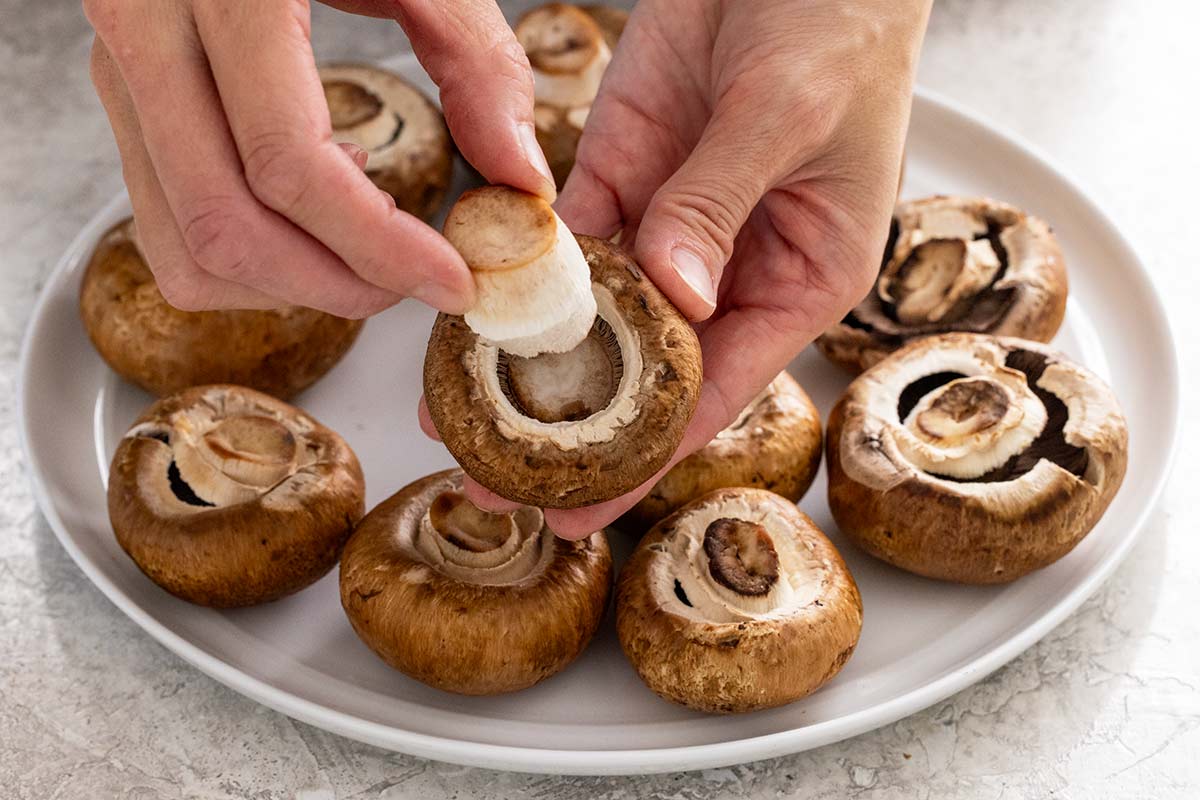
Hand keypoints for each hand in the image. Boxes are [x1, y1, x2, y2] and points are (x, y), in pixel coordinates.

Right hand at [84, 0, 555, 317]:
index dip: (378, 246)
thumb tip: (521, 178)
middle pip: (227, 226)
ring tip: (364, 247)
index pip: (288, 164)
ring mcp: (123, 75)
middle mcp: (146, 36)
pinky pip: (167, 230)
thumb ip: (476, 58)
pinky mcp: (127, 105)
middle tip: (414, 288)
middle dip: (336, 285)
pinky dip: (246, 257)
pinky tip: (308, 210)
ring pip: (186, 248)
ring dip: (288, 285)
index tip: (453, 280)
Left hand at [443, 0, 929, 535]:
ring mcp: (669, 226)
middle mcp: (728, 271)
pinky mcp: (620, 175)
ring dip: (531, 365)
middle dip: (574, 432)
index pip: (716, 391)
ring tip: (459, 418)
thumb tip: (671, 291)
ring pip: (593, 315)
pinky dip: (520, 276)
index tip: (582, 510)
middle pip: (645, 373)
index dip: (649, 458)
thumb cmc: (838, 28)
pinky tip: (473, 319)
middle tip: (497, 487)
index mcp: (799, 280)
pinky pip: (565, 239)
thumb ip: (721, 202)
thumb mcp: (789, 116)